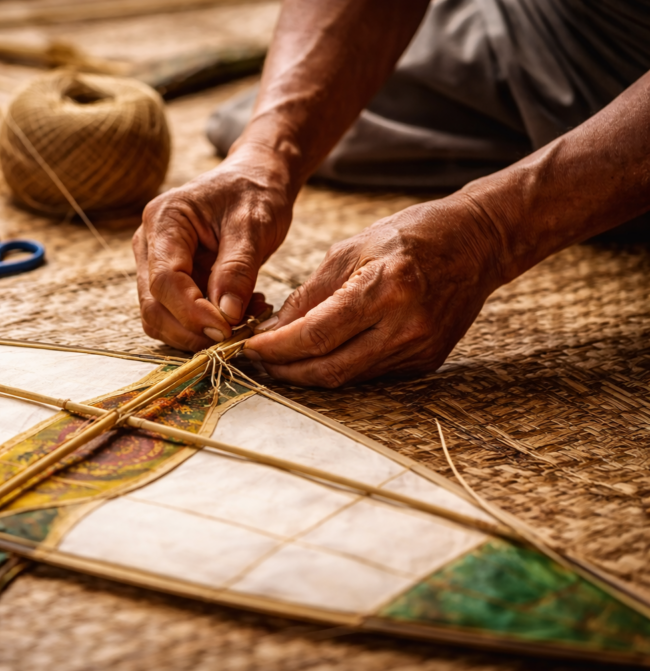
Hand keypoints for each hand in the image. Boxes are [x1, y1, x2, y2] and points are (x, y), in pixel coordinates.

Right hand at [133, 149, 292, 350]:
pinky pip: (175, 315)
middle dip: (192, 329)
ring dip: (197, 332)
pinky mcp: (168, 280)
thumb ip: (237, 269)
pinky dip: (203, 325)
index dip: (192, 312)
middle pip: (153, 305)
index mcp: (164, 220)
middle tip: (236, 334)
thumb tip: (226, 316)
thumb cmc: (255, 193)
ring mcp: (153, 263)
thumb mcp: (254, 225)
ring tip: (244, 319)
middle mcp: (149, 243)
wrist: (255, 179)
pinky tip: (237, 312)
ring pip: (159, 317)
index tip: (227, 329)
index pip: (164, 280)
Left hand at [243, 196, 507, 386]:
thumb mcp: (351, 249)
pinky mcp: (426, 362)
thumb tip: (273, 329)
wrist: (478, 244)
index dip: (276, 348)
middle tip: (258, 361)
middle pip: (329, 368)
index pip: (316, 335)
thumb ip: (311, 293)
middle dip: (286, 370)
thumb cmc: (411, 236)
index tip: (248, 347)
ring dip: (308, 373)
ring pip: (348, 377)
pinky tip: (319, 357)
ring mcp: (419, 349)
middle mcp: (405, 326)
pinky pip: (370, 374)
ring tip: (281, 360)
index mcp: (385, 289)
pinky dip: (339, 367)